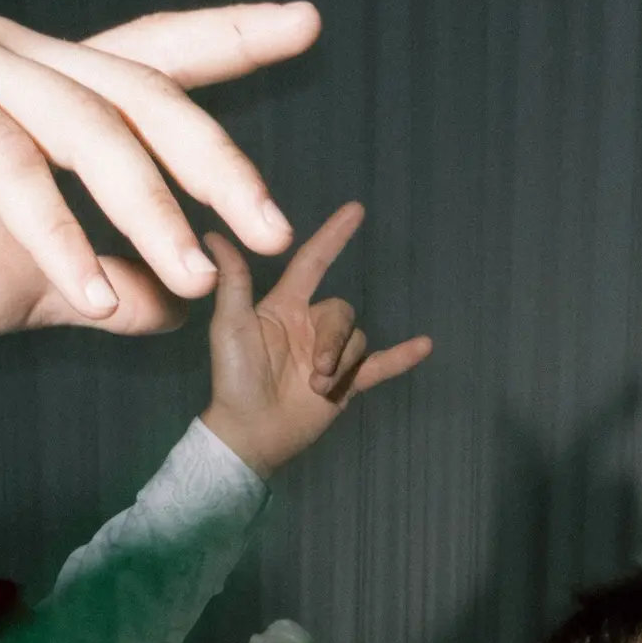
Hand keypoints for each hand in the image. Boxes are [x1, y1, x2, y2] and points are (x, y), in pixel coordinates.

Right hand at [0, 2, 321, 354]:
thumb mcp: (33, 287)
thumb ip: (110, 289)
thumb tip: (186, 305)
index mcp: (44, 86)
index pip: (152, 55)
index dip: (230, 37)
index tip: (306, 25)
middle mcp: (9, 51)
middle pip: (140, 93)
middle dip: (216, 161)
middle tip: (271, 227)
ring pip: (82, 125)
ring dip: (148, 209)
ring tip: (196, 276)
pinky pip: (5, 155)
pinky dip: (57, 230)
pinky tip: (94, 288)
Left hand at [197, 210, 430, 476]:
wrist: (250, 431)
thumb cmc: (234, 377)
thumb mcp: (231, 324)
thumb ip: (233, 281)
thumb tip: (216, 234)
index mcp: (285, 307)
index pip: (314, 263)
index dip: (333, 237)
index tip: (356, 211)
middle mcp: (310, 326)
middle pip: (343, 312)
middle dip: (334, 341)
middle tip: (315, 373)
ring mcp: (331, 355)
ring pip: (357, 340)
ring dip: (342, 364)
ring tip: (319, 388)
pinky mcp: (346, 384)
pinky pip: (380, 365)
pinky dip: (402, 357)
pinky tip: (425, 346)